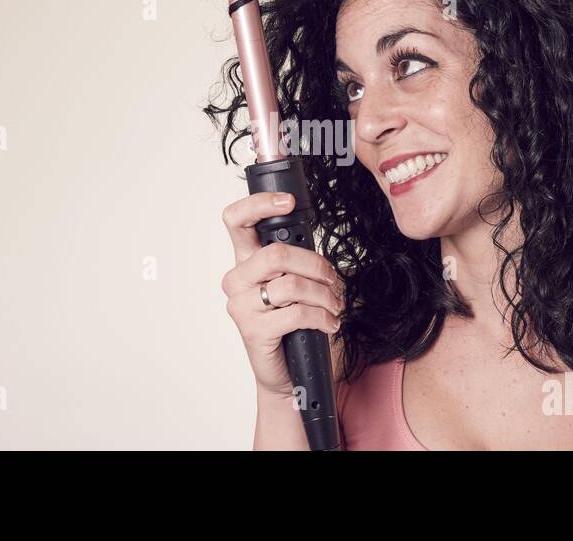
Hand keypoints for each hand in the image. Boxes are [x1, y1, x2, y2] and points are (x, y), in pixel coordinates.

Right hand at [220, 191, 343, 397]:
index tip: (288, 201)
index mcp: (245, 261)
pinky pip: (297, 313)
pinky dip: (322, 317)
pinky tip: (330, 323)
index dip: (259, 204)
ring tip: (335, 305)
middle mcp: (237, 280)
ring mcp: (242, 306)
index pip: (236, 220)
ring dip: (324, 295)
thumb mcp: (293, 284)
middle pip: (276, 253)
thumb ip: (295, 261)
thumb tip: (314, 247)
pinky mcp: (254, 331)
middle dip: (315, 264)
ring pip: (292, 284)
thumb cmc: (292, 323)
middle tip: (332, 278)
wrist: (288, 371)